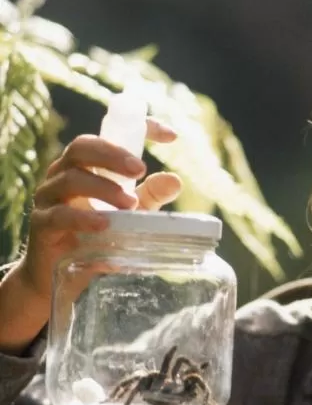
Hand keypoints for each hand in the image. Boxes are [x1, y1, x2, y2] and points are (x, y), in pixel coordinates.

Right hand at [20, 118, 181, 299]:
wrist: (60, 277)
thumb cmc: (97, 235)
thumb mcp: (131, 213)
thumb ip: (151, 196)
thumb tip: (176, 180)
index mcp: (87, 165)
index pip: (107, 133)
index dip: (139, 127)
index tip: (171, 136)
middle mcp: (64, 174)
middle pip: (82, 147)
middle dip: (113, 155)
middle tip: (141, 170)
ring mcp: (49, 198)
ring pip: (70, 179)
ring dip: (104, 189)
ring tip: (130, 204)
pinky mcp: (42, 226)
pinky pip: (59, 216)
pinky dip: (84, 219)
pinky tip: (105, 224)